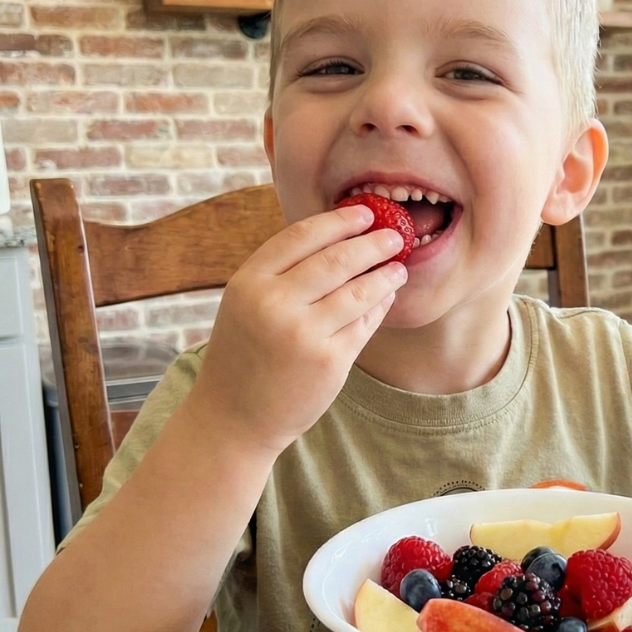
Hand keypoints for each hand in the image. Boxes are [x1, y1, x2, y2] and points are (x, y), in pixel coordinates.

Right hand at [187, 204, 406, 455]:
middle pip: (336, 260)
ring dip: (384, 275)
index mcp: (249, 283)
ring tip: (398, 267)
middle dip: (371, 243)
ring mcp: (304, 335)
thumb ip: (282, 274)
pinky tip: (387, 298)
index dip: (338, 221)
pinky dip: (380, 307)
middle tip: (394, 235)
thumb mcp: (246, 304)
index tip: (364, 212)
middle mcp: (274, 305)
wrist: (233, 419)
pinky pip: (364, 324)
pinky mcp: (330, 362)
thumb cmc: (245, 355)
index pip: (301, 236)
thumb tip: (340, 238)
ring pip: (359, 291)